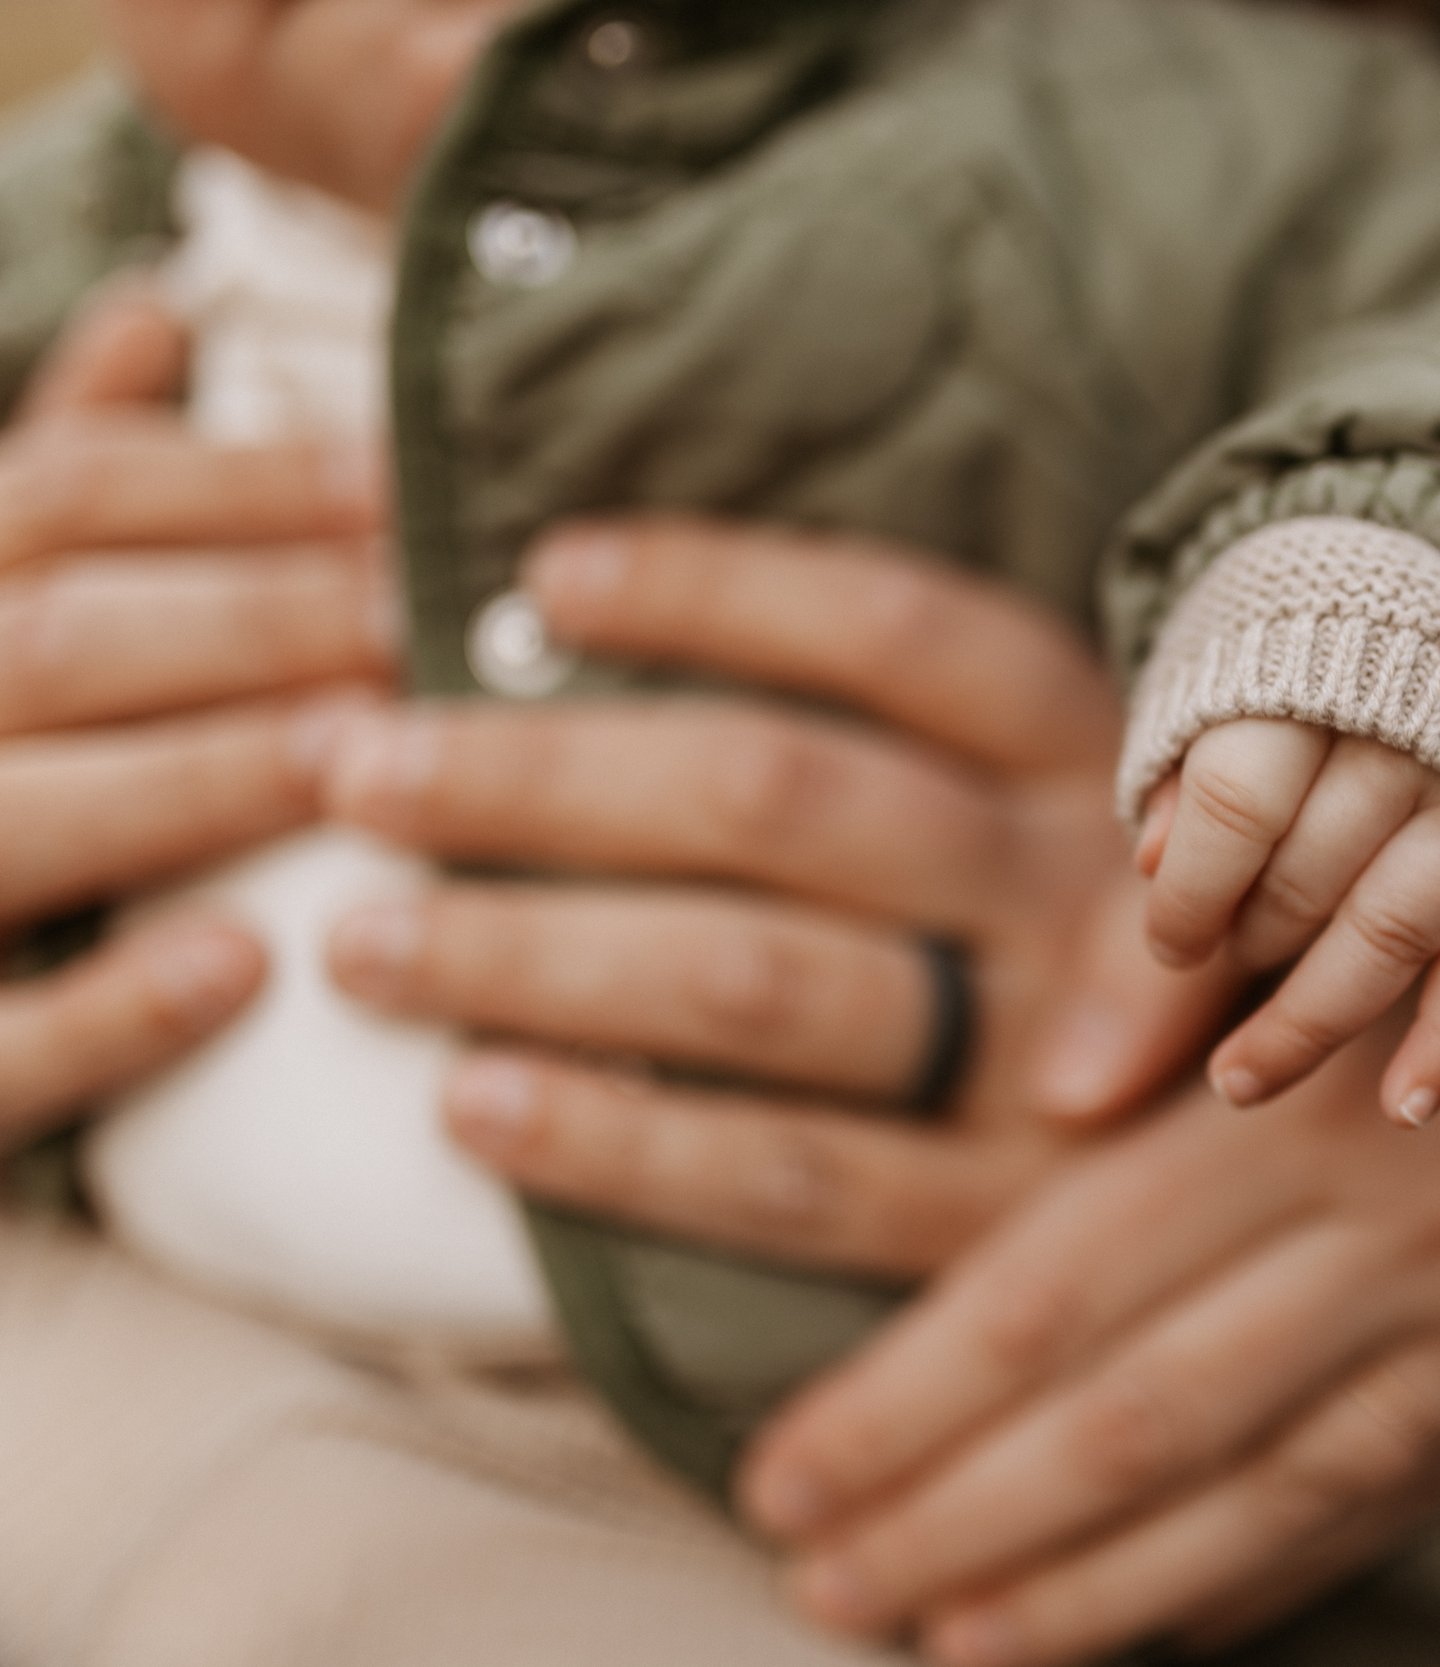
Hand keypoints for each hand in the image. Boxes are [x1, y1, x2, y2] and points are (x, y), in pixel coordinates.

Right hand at [0, 284, 392, 1155]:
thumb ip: (56, 470)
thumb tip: (156, 308)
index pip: (57, 499)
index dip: (233, 483)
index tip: (403, 478)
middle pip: (58, 645)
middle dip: (252, 624)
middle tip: (429, 618)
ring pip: (20, 822)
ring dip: (195, 782)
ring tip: (355, 753)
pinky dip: (111, 1007)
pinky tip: (248, 959)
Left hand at [319, 517, 1235, 1264]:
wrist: (1366, 1205)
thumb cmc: (1169, 973)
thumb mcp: (1104, 823)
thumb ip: (943, 753)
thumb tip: (630, 638)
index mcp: (1104, 762)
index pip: (899, 630)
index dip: (718, 587)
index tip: (549, 574)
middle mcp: (1072, 890)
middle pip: (778, 796)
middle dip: (541, 773)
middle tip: (355, 764)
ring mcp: (1045, 1060)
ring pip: (754, 981)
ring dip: (533, 951)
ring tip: (365, 941)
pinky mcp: (1005, 1222)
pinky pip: (785, 1178)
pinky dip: (616, 1141)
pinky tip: (482, 1106)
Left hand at [733, 780, 1439, 1666]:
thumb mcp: (1358, 904)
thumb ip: (1192, 1015)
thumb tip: (1026, 1113)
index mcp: (1322, 1099)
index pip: (1064, 1285)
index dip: (910, 1398)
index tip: (779, 1473)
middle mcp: (1415, 1230)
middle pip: (1137, 1416)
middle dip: (954, 1518)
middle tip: (813, 1581)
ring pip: (1258, 1496)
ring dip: (1084, 1591)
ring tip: (940, 1642)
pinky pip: (1388, 1508)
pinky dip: (1255, 1580)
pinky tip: (1144, 1629)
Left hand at [1131, 719, 1439, 1123]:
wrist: (1430, 627)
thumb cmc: (1285, 693)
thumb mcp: (1207, 716)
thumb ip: (1168, 807)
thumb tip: (1134, 905)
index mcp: (1302, 685)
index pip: (1242, 801)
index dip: (1192, 892)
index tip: (1172, 943)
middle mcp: (1400, 738)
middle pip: (1316, 873)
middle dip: (1250, 947)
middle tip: (1214, 974)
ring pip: (1397, 927)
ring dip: (1316, 1018)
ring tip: (1239, 1080)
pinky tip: (1406, 1107)